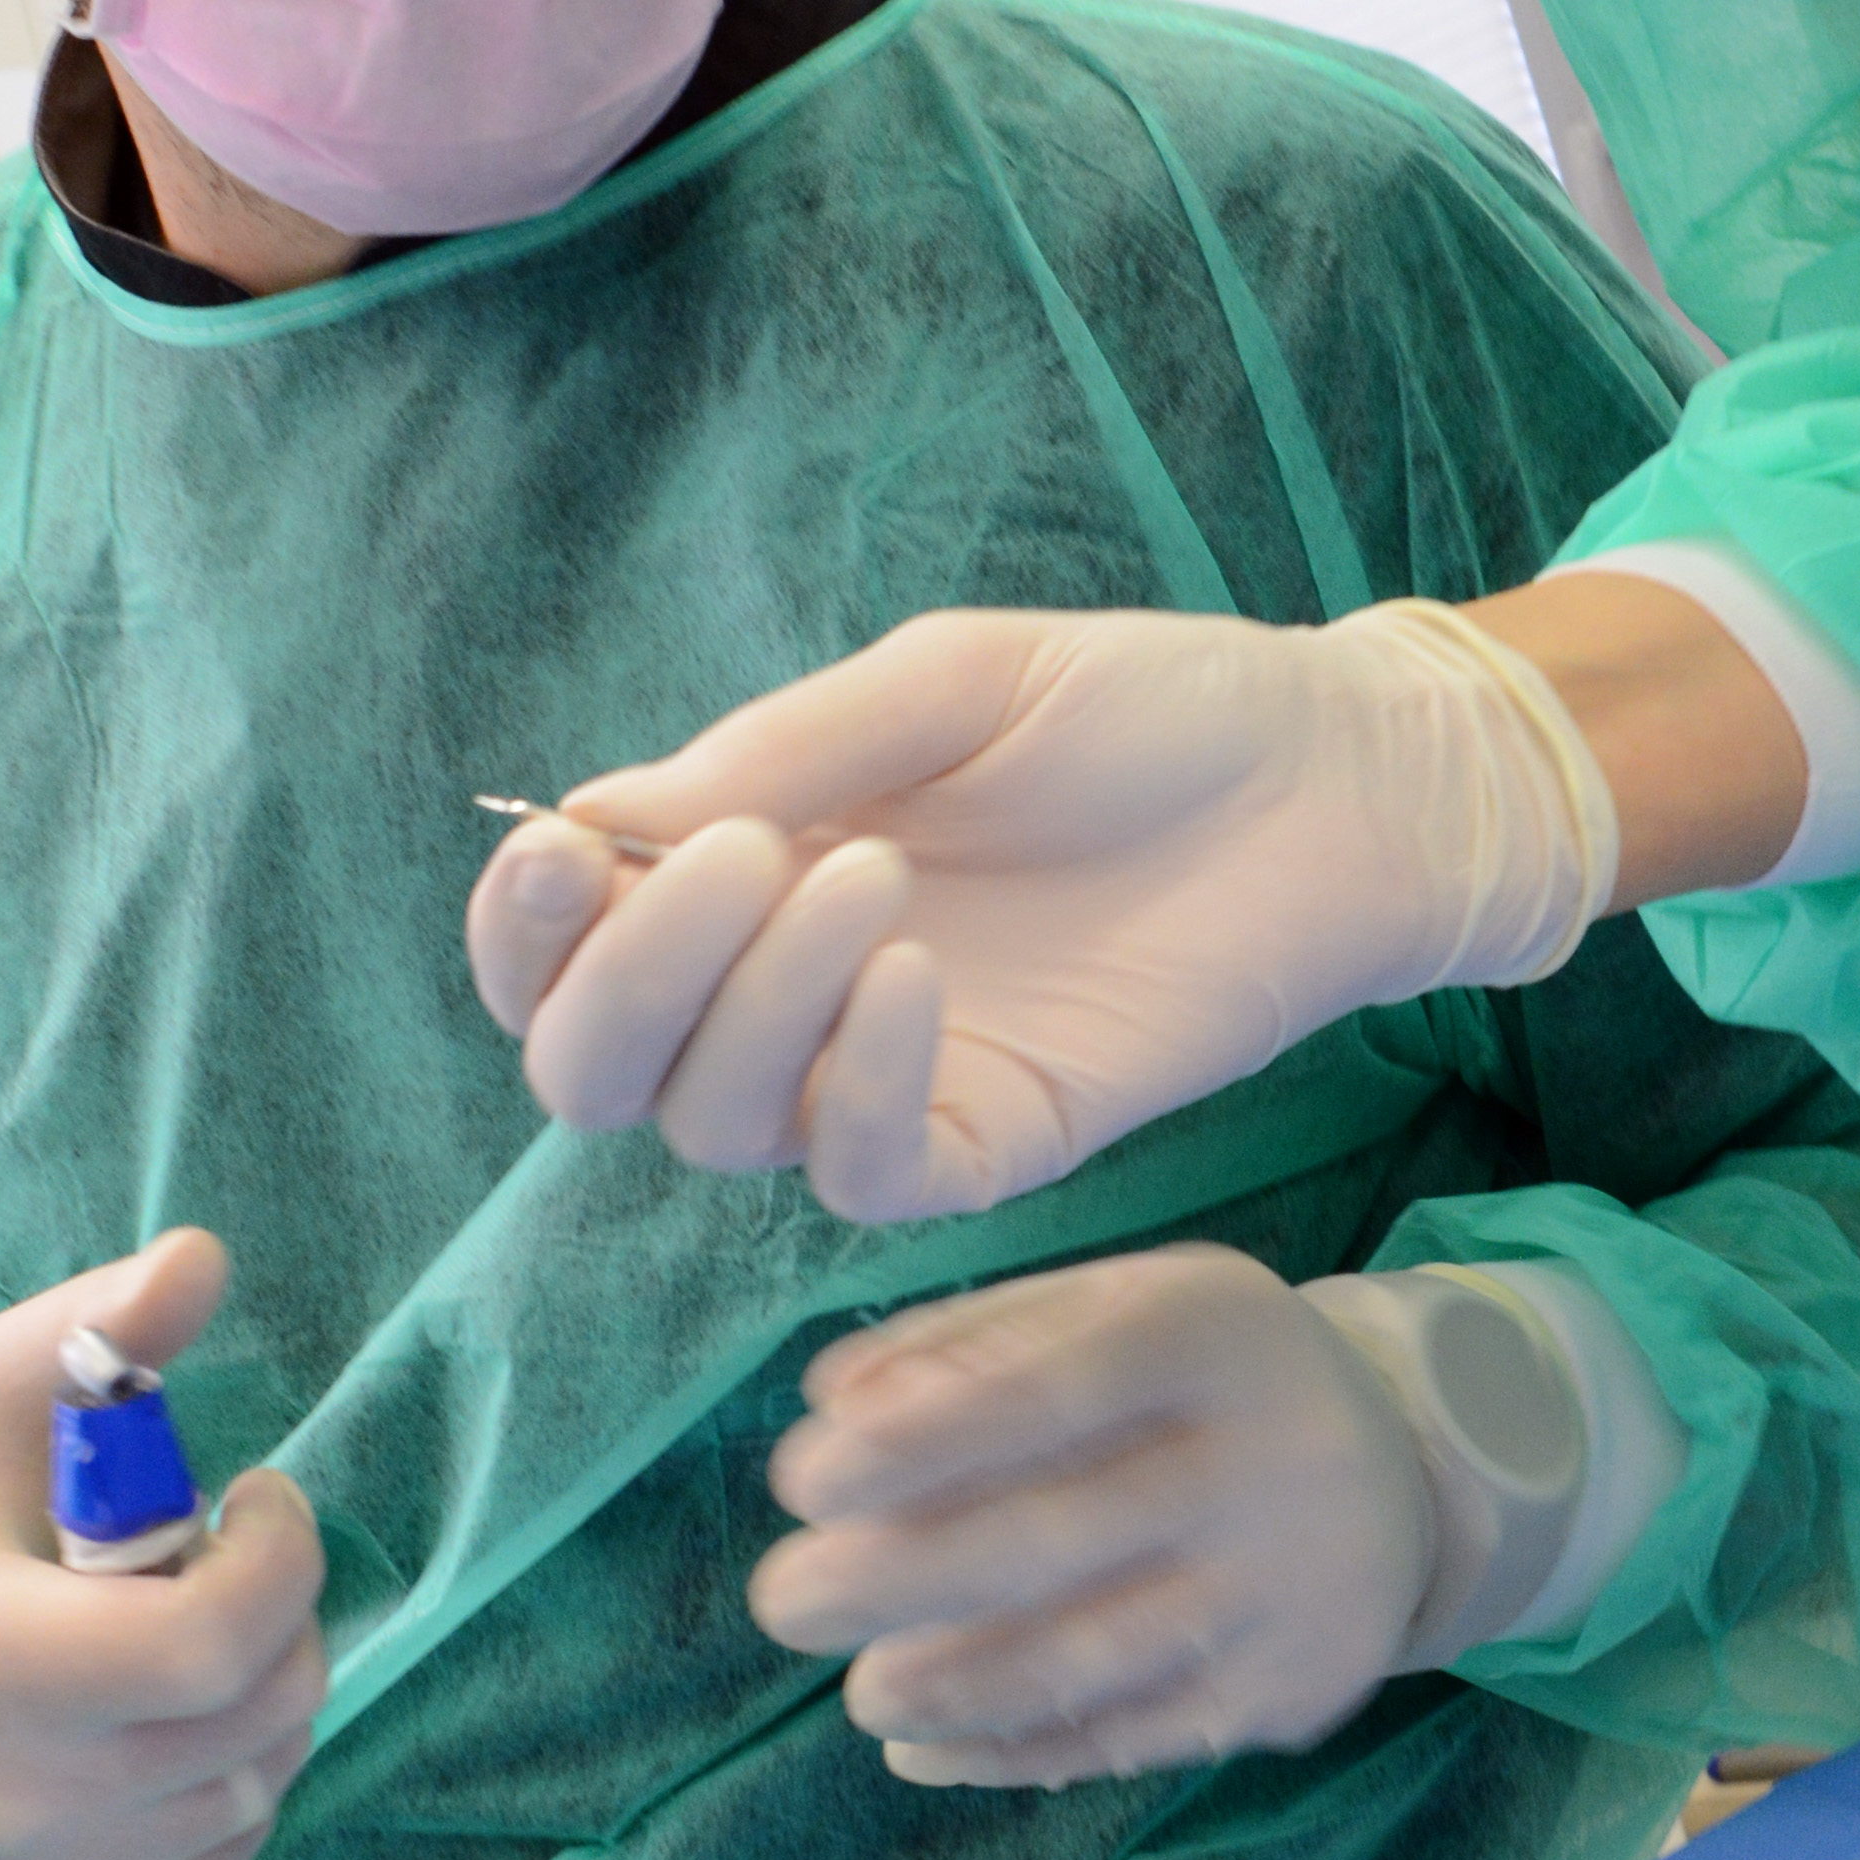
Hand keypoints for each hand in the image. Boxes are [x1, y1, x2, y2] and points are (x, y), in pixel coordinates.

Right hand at [0, 1229, 325, 1859]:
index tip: (256, 1498)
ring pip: (257, 1787)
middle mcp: (2, 1798)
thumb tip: (205, 1257)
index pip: (208, 1641)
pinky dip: (222, 1783)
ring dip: (257, 1700)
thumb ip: (89, 1330)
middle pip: (257, 1714)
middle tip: (214, 1567)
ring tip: (176, 1643)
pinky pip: (222, 1859)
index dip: (281, 1559)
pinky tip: (153, 1728)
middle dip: (278, 1619)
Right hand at [465, 602, 1616, 1222]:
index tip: (562, 849)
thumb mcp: (953, 683)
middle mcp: (787, 996)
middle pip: (599, 1071)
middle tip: (737, 861)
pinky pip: (870, 1175)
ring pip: (718, 1127)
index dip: (523, 929)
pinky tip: (917, 978)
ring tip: (874, 874)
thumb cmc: (1146, 711)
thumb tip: (602, 820)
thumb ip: (788, 750)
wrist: (1335, 774)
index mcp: (747, 874)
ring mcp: (887, 1078)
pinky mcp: (998, 1140)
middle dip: (625, 982)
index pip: (563, 952)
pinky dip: (863, 1088)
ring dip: (754, 1008)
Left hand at [749, 1246, 1447, 1783]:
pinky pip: (1131, 1736)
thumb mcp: (1115, 1305)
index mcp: (1207, 1336)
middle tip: (782, 1602)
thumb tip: (830, 1402)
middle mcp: (1262, 1460)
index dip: (919, 1443)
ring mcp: (1281, 1590)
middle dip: (901, 1577)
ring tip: (861, 1688)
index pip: (1051, 1391)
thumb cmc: (1206, 1375)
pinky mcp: (1287, 1692)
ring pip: (1094, 1659)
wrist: (1404, 1470)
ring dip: (954, 1685)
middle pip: (1060, 1535)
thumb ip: (974, 1340)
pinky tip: (927, 1748)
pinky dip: (1015, 1752)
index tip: (803, 1481)